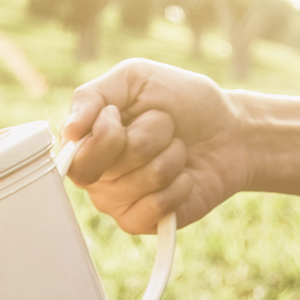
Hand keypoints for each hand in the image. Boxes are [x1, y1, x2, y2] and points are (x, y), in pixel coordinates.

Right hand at [62, 59, 253, 232]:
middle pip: (113, 166)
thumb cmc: (181, 102)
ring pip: (143, 181)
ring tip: (177, 150)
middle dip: (151, 136)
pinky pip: (156, 207)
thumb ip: (92, 95)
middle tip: (162, 128)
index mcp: (84, 143)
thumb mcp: (134, 78)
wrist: (231, 130)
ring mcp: (116, 202)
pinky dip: (181, 185)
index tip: (120, 114)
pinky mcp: (142, 221)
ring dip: (172, 157)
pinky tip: (184, 177)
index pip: (76, 154)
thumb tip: (68, 131)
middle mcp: (94, 176)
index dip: (107, 133)